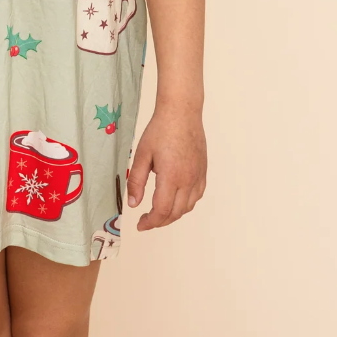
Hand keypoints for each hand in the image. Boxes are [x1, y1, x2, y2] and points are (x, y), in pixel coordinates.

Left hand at [126, 106, 206, 231]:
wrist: (182, 112)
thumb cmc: (160, 130)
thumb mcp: (142, 155)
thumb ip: (136, 181)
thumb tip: (133, 204)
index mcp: (171, 176)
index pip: (162, 211)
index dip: (150, 222)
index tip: (141, 224)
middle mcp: (188, 180)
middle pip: (175, 213)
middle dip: (160, 221)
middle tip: (146, 220)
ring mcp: (198, 176)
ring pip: (188, 207)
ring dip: (173, 214)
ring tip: (159, 212)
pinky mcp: (203, 171)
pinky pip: (197, 196)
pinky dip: (186, 204)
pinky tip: (176, 200)